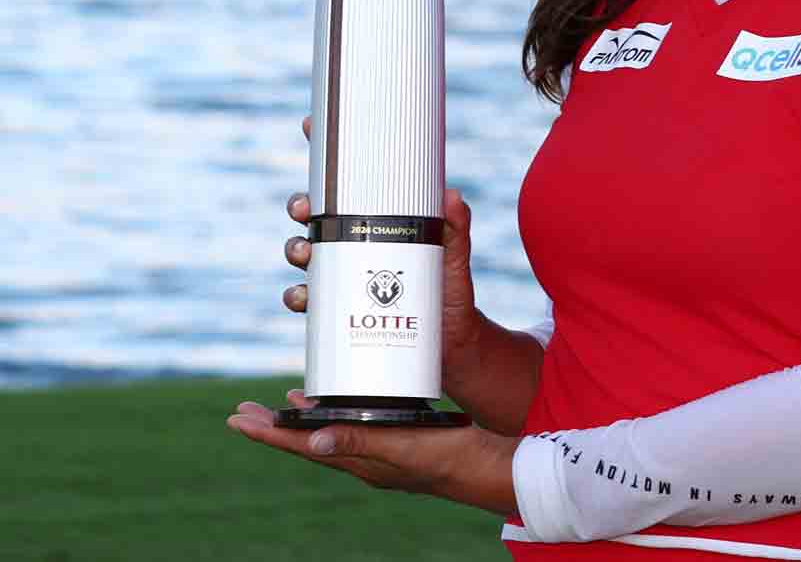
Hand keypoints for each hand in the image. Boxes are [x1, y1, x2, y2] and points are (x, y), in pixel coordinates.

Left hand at [227, 389, 518, 513]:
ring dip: (304, 420)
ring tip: (283, 405)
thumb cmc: (450, 458)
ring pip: (331, 433)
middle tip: (243, 412)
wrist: (490, 469)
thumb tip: (312, 440)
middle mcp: (364, 458)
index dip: (270, 433)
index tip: (238, 420)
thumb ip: (361, 441)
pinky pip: (357, 427)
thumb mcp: (404, 446)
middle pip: (309, 440)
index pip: (303, 445)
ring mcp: (381, 452)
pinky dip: (339, 415)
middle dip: (276, 426)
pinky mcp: (400, 441)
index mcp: (360, 460)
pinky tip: (345, 404)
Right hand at [284, 115, 482, 363]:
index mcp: (376, 221)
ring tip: (306, 252)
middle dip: (300, 206)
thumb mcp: (454, 254)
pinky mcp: (336, 311)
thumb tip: (452, 196)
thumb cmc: (448, 291)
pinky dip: (298, 296)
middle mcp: (352, 244)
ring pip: (303, 253)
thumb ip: (456, 226)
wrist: (450, 344)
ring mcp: (341, 276)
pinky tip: (304, 296)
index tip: (311, 126)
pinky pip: (306, 300)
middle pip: (313, 216)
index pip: (346, 185)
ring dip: (296, 248)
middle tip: (305, 208)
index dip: (325, 155)